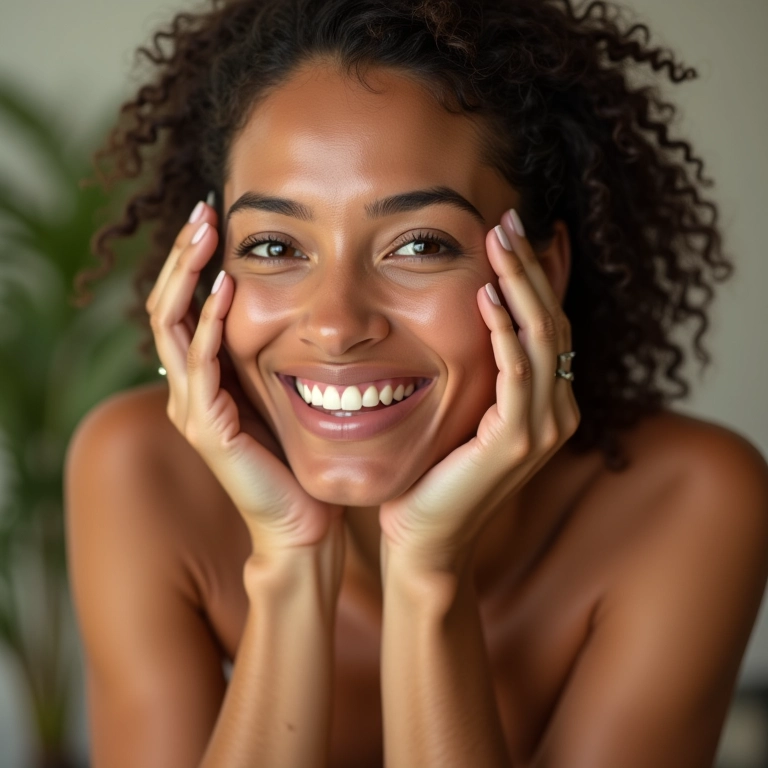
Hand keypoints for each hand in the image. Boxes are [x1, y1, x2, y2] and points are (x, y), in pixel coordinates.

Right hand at [145, 199, 343, 552]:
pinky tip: (225, 291)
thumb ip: (268, 352)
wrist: (303, 517)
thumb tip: (288, 298)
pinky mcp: (207, 428)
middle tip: (202, 212)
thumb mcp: (280, 388)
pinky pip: (201, 367)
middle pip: (166, 307)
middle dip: (181, 257)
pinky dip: (209, 325)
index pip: (182, 306)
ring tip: (203, 234)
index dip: (191, 262)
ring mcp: (191, 408)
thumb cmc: (297, 454)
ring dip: (186, 276)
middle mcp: (187, 388)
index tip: (214, 219)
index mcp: (202, 378)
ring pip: (171, 327)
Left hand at [378, 211, 579, 574]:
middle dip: (530, 266)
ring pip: (542, 338)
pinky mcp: (516, 442)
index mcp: (547, 400)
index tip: (519, 229)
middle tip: (507, 219)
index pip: (550, 322)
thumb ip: (477, 367)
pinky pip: (517, 374)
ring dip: (520, 285)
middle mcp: (557, 409)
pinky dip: (504, 332)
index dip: (539, 273)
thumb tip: (468, 310)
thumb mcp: (461, 407)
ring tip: (499, 240)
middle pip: (552, 320)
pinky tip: (487, 297)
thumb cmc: (434, 470)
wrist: (423, 535)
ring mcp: (543, 428)